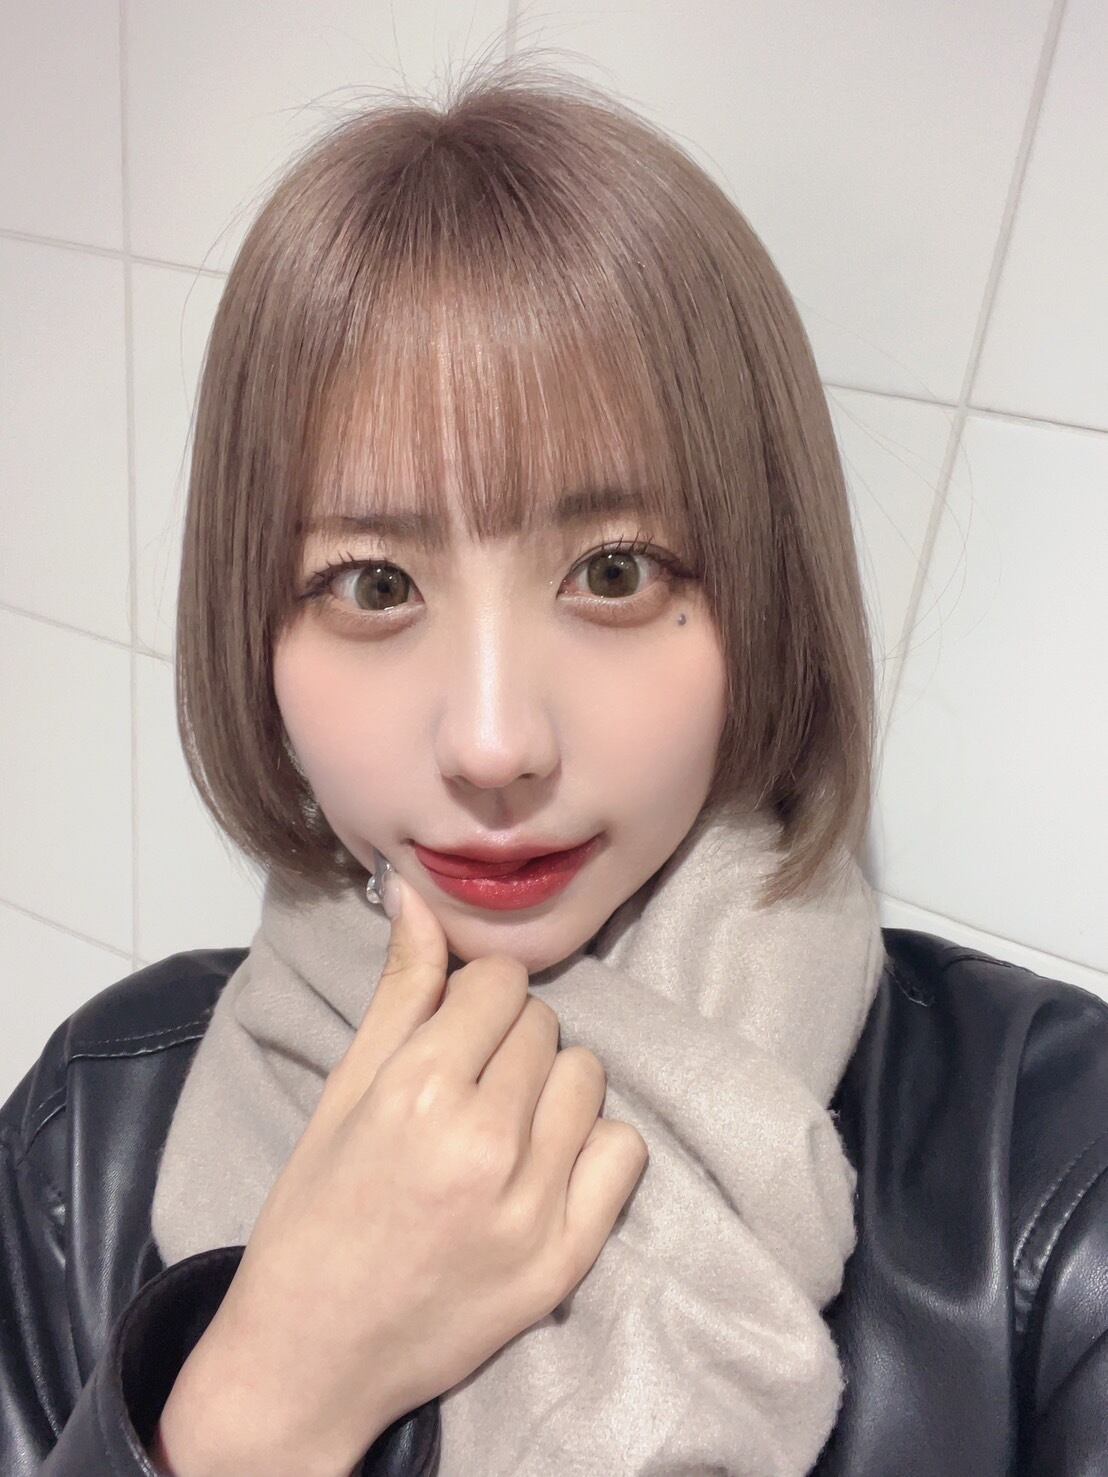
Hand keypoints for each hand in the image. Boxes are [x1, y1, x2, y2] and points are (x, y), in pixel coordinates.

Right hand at [165, 864, 648, 1475]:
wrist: (312, 1354)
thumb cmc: (315, 1213)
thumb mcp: (342, 1093)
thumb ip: (397, 992)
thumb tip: (415, 895)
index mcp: (419, 1091)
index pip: (501, 982)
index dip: (475, 997)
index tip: (455, 1028)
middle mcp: (485, 1142)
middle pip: (545, 1024)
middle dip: (508, 1038)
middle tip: (470, 1083)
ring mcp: (534, 1205)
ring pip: (586, 1077)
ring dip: (550, 1086)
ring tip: (506, 1122)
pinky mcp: (566, 1258)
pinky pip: (623, 1151)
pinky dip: (592, 1146)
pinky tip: (546, 1163)